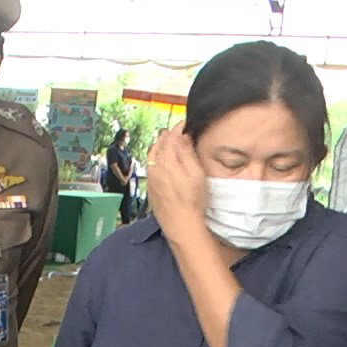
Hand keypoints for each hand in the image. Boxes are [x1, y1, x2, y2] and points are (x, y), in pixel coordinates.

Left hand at [145, 127, 209, 243]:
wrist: (180, 222)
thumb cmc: (191, 200)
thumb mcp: (196, 173)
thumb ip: (187, 153)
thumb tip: (183, 138)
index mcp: (166, 161)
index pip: (170, 137)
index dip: (178, 128)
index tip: (184, 123)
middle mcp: (155, 167)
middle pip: (159, 144)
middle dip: (168, 135)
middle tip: (178, 131)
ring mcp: (150, 177)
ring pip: (152, 155)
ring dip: (160, 146)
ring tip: (169, 142)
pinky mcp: (150, 187)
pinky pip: (150, 166)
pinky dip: (156, 158)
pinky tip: (163, 160)